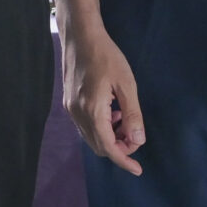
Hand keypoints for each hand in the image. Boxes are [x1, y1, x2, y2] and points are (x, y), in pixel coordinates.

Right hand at [60, 14, 146, 176]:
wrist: (81, 36)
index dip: (123, 160)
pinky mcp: (68, 102)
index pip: (108, 147)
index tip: (138, 169)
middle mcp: (77, 113)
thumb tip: (137, 140)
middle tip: (135, 135)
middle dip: (118, 148)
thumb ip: (132, 114)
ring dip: (109, 137)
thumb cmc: (106, 56)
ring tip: (124, 119)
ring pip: (91, 137)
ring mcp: (70, 108)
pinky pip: (85, 126)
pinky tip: (111, 111)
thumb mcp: (126, 84)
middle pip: (98, 146)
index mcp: (92, 110)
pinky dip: (101, 127)